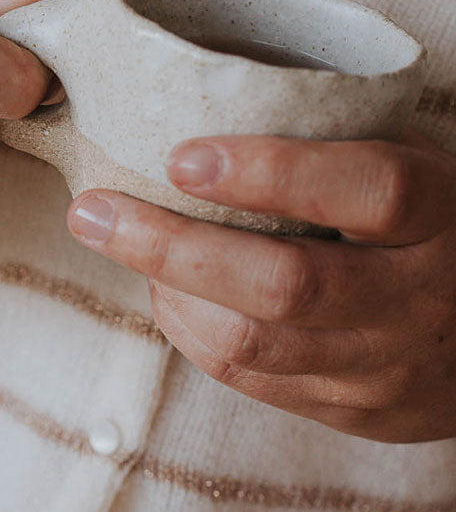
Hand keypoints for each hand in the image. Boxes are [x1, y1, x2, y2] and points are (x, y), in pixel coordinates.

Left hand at [65, 132, 455, 442]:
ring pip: (250, 343)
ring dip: (166, 289)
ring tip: (115, 240)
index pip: (369, 190)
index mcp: (443, 216)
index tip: (183, 156)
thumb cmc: (428, 227)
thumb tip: (192, 98)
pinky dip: (189, 328)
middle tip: (91, 212)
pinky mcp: (354, 413)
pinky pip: (248, 378)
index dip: (272, 172)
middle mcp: (419, 299)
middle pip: (283, 284)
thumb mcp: (409, 168)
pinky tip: (165, 290)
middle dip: (170, 247)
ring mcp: (385, 367)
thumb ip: (332, 148)